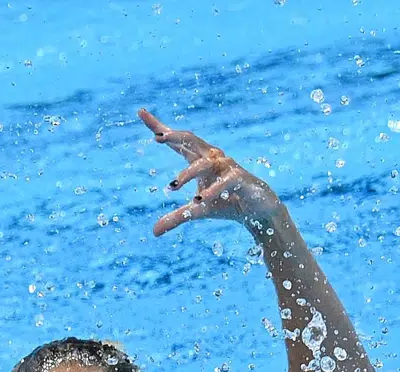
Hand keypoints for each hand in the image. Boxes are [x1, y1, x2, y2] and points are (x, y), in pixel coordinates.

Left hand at [140, 108, 282, 237]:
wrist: (258, 211)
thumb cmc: (227, 203)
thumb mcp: (197, 212)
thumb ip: (177, 217)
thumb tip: (154, 232)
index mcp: (199, 161)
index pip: (177, 142)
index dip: (159, 127)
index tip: (141, 112)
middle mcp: (212, 159)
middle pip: (191, 141)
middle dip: (174, 137)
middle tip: (157, 137)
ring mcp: (227, 167)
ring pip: (206, 162)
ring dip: (188, 173)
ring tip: (172, 186)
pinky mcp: (241, 179)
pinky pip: (226, 180)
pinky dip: (213, 189)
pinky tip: (200, 199)